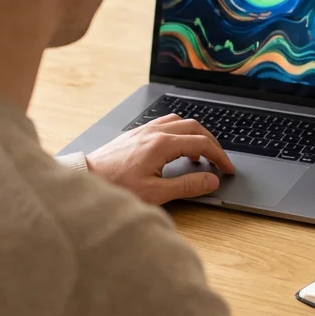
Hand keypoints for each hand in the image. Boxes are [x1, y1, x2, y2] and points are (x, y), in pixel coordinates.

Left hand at [85, 114, 236, 205]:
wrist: (86, 178)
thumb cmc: (116, 187)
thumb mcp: (156, 193)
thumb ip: (187, 186)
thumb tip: (211, 180)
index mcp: (162, 144)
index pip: (201, 144)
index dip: (219, 156)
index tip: (227, 169)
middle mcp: (154, 132)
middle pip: (194, 128)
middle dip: (212, 143)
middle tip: (220, 161)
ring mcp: (144, 130)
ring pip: (180, 122)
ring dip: (195, 135)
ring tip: (200, 155)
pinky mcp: (136, 134)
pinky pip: (165, 124)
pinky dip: (179, 133)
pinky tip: (176, 148)